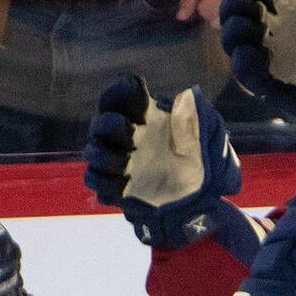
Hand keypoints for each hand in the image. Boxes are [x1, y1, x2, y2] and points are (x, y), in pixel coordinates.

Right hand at [84, 74, 253, 249]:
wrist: (197, 205)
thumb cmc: (200, 166)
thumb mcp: (203, 144)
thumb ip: (190, 123)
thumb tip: (187, 96)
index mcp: (148, 118)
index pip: (123, 95)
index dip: (122, 90)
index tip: (133, 90)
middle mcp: (129, 136)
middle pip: (102, 122)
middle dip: (109, 125)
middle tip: (130, 134)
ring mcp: (119, 161)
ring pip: (93, 150)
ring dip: (104, 155)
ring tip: (125, 165)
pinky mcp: (115, 186)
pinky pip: (95, 180)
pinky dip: (104, 182)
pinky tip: (123, 186)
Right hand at [219, 0, 295, 153]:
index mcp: (289, 16)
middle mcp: (276, 37)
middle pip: (237, 19)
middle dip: (233, 7)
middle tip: (244, 4)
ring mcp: (272, 63)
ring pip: (236, 47)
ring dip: (234, 33)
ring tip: (252, 28)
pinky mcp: (274, 89)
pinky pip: (249, 77)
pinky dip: (244, 63)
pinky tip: (251, 53)